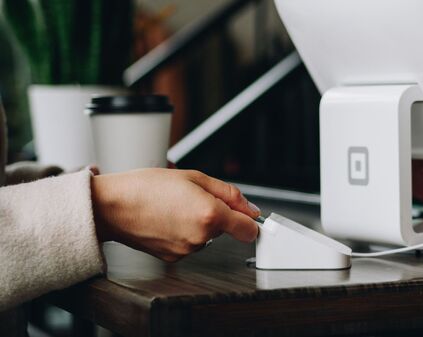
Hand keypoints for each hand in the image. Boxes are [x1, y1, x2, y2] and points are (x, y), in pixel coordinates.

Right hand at [91, 168, 260, 261]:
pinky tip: (167, 219)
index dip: (249, 220)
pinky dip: (184, 232)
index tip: (246, 214)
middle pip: (225, 229)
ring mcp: (187, 250)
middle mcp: (200, 238)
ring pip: (207, 236)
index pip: (249, 230)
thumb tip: (250, 208)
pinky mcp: (174, 258)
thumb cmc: (146, 187)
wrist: (112, 206)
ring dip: (199, 223)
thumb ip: (228, 193)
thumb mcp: (194, 177)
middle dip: (217, 213)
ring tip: (175, 207)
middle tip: (192, 197)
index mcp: (209, 215)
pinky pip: (190, 243)